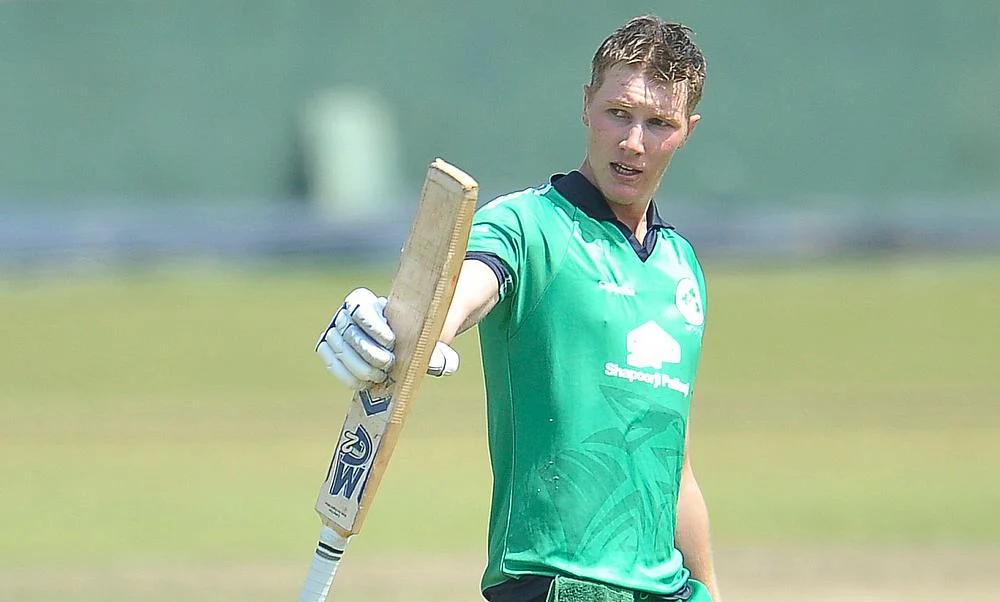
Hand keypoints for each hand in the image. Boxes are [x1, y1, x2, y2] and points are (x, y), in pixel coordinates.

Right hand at [316, 288, 459, 389]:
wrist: (394, 347)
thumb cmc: (413, 339)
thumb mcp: (427, 341)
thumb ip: (438, 351)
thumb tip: (441, 365)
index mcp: (366, 300)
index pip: (361, 309)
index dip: (374, 326)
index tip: (392, 341)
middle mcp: (346, 313)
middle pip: (350, 331)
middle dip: (368, 351)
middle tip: (387, 365)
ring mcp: (334, 331)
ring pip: (340, 348)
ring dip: (358, 366)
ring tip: (378, 377)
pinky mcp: (327, 349)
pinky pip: (331, 362)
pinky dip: (345, 375)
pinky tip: (362, 384)